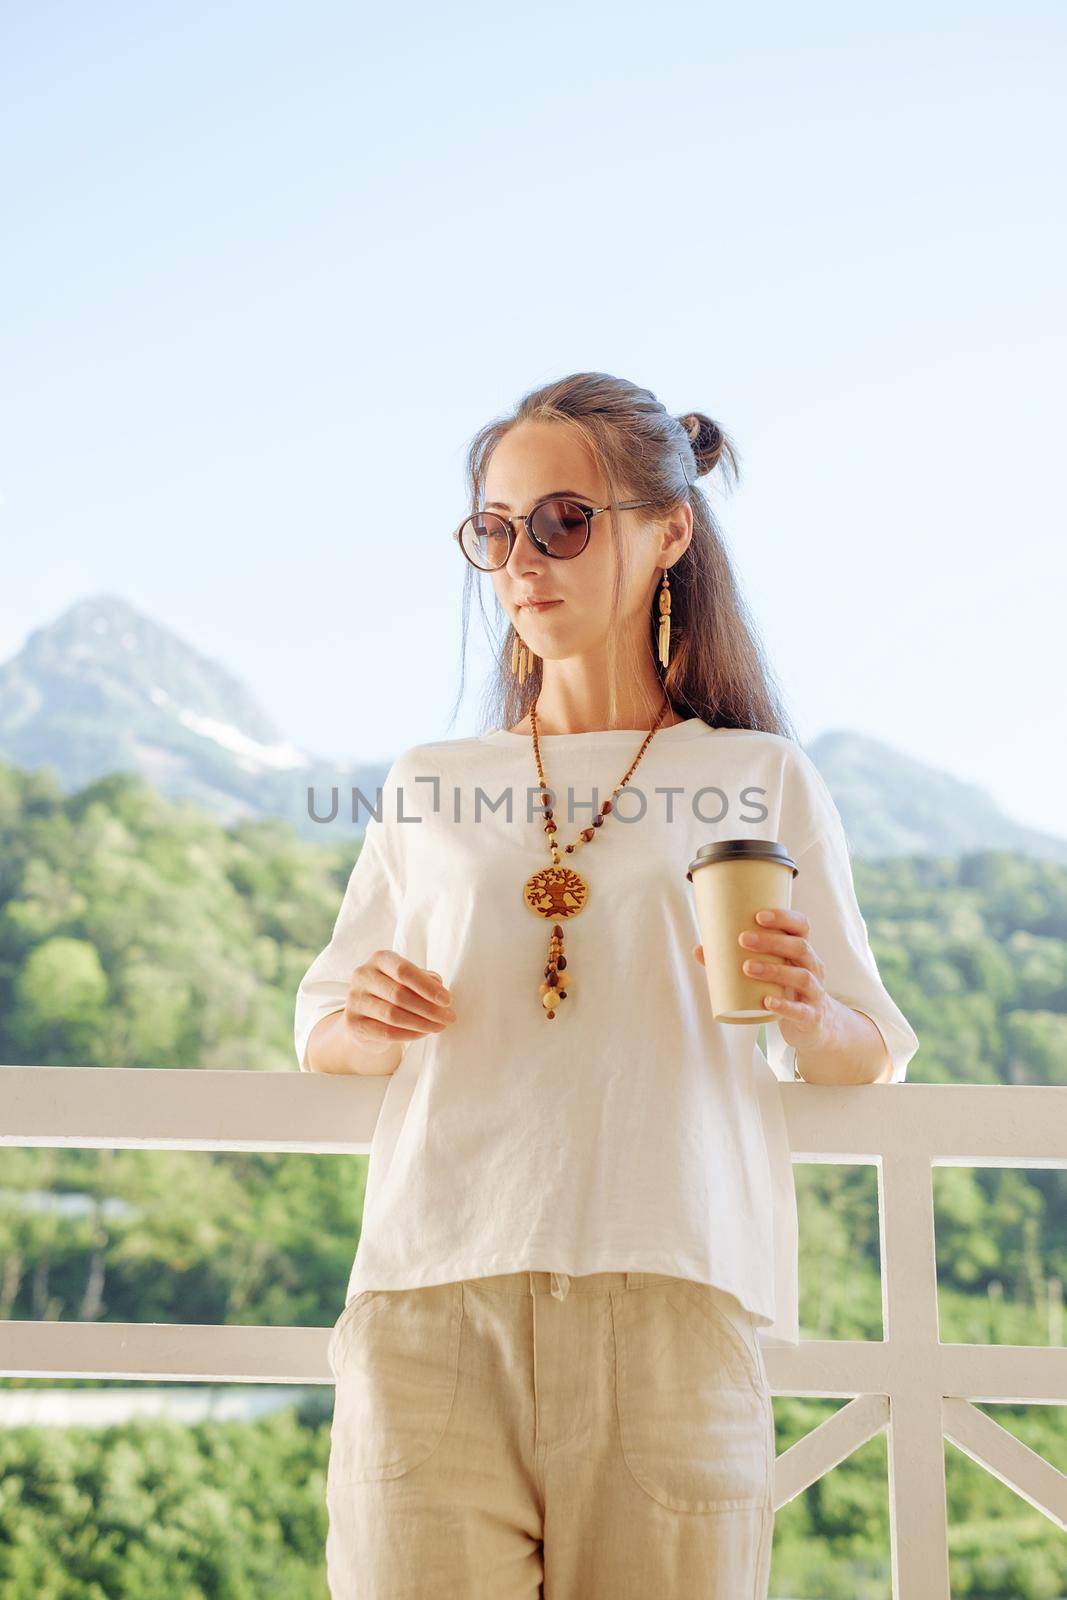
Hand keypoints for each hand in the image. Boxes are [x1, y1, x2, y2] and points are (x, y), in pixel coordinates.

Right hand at [344, 950, 457, 1054]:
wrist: (367, 1016)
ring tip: (439, 1026)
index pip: (404, 970)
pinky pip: (386, 1032)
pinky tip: (423, 1034)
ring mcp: (354, 1000)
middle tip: (449, 1018)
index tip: (447, 1000)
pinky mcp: (353, 1023)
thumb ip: (426, 981)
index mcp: (380, 959)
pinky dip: (409, 1035)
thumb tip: (440, 991)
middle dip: (429, 1008)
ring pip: (393, 1015)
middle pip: (399, 994)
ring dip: (422, 1023)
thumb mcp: (411, 981)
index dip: (427, 987)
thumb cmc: (395, 992)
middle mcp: (362, 975)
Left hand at [693, 906, 835, 1052]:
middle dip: (772, 941)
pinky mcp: (811, 1016)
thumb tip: (698, 949)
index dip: (783, 917)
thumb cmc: (785, 989)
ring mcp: (815, 992)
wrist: (814, 1025)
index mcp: (802, 950)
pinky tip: (768, 1002)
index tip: (758, 916)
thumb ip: (735, 961)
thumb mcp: (769, 972)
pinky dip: (785, 1005)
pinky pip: (801, 1010)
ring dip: (774, 970)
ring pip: (801, 976)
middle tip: (743, 939)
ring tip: (747, 968)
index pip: (801, 925)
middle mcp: (813, 967)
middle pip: (800, 947)